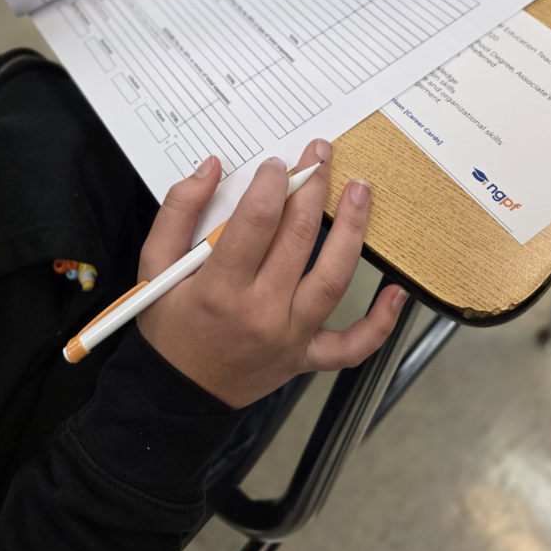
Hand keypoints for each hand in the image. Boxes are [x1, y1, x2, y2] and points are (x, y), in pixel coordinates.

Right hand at [137, 140, 408, 408]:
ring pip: (333, 278)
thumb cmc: (168, 326)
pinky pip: (353, 345)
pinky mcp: (305, 357)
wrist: (177, 394)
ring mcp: (289, 337)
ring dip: (351, 229)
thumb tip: (210, 167)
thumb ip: (177, 211)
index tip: (279, 163)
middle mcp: (260, 312)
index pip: (257, 221)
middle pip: (298, 237)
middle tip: (322, 155)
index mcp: (220, 288)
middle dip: (313, 187)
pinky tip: (396, 291)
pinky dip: (380, 322)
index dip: (273, 184)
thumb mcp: (154, 266)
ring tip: (360, 191)